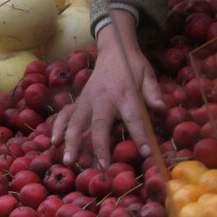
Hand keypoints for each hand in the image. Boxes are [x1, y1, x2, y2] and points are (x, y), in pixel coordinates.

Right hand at [52, 11, 162, 169]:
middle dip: (99, 147)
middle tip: (101, 167)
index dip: (140, 135)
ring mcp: (87, 100)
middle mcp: (103, 98)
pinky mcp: (78, 101)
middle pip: (99, 125)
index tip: (146, 153)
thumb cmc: (133, 66)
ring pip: (76, 123)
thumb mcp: (148, 75)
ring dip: (71, 142)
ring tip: (69, 161)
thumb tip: (162, 110)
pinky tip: (54, 142)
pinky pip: (65, 115)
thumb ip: (153, 93)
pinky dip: (58, 128)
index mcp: (124, 93)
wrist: (114, 50)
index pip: (134, 117)